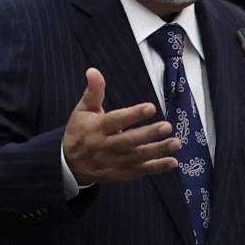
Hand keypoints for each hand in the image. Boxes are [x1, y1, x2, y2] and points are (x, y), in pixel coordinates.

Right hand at [63, 67, 180, 184]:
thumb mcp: (83, 110)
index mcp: (97, 128)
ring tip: (175, 143)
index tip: (150, 107)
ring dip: (158, 151)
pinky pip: (140, 171)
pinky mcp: (120, 173)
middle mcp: (105, 146)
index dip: (133, 115)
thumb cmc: (79, 132)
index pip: (116, 121)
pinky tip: (172, 162)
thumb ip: (93, 91)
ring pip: (137, 157)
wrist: (69, 164)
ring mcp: (114, 162)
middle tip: (167, 126)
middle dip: (148, 134)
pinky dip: (156, 167)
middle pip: (129, 141)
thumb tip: (93, 70)